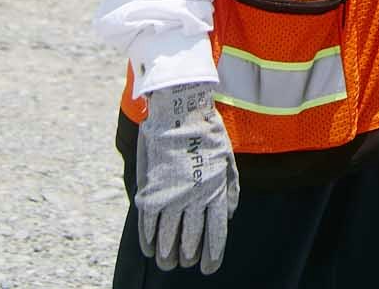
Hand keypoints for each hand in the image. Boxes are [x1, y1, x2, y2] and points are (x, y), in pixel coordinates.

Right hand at [136, 81, 238, 274]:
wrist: (179, 111)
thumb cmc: (206, 133)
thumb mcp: (227, 159)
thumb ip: (230, 189)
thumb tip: (229, 215)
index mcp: (215, 189)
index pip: (216, 232)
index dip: (212, 253)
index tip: (209, 268)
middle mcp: (194, 196)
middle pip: (191, 237)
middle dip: (189, 255)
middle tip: (186, 263)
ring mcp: (171, 193)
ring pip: (168, 234)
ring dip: (167, 252)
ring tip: (168, 263)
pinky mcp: (151, 189)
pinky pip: (148, 221)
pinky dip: (148, 238)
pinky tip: (149, 248)